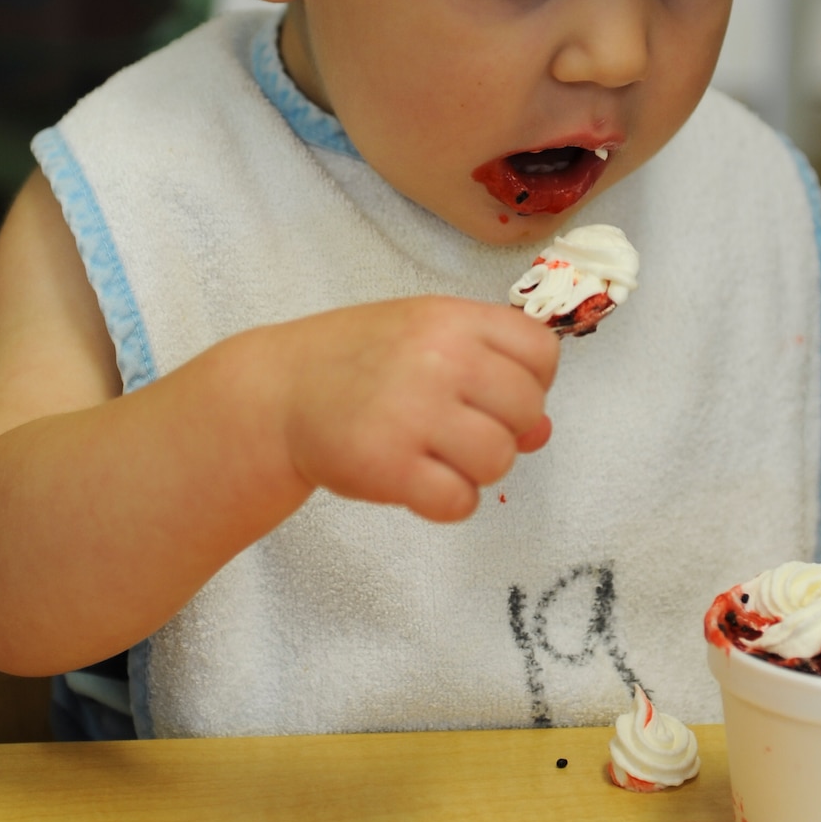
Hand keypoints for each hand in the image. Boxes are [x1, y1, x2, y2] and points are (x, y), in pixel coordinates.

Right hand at [274, 297, 558, 523]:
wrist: (279, 391)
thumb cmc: (359, 362)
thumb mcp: (426, 339)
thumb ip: (489, 369)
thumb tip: (541, 432)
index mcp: (451, 319)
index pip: (541, 352)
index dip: (530, 382)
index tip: (494, 394)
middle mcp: (438, 358)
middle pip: (527, 410)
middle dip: (504, 429)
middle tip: (458, 430)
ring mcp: (413, 411)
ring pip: (499, 459)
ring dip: (475, 469)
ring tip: (437, 456)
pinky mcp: (388, 465)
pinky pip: (460, 501)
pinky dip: (447, 502)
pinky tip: (420, 483)